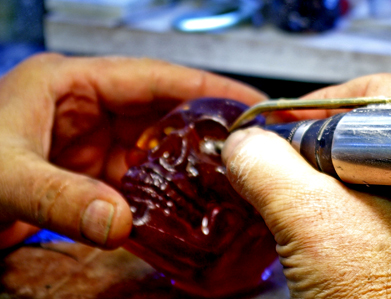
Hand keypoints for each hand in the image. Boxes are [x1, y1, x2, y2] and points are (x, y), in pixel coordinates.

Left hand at [0, 53, 265, 249]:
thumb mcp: (4, 174)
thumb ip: (59, 197)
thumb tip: (117, 220)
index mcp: (72, 83)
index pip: (156, 76)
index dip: (206, 85)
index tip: (247, 101)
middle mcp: (87, 108)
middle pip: (164, 111)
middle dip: (206, 128)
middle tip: (248, 147)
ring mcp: (90, 142)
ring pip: (154, 147)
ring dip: (186, 163)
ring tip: (226, 178)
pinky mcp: (88, 174)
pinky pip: (138, 178)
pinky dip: (161, 192)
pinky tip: (182, 206)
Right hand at [222, 74, 390, 297]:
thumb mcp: (309, 222)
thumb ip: (267, 167)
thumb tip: (243, 143)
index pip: (372, 94)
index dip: (313, 106)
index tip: (277, 128)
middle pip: (365, 134)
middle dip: (310, 150)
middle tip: (278, 168)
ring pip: (363, 171)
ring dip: (318, 181)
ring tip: (289, 201)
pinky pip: (370, 203)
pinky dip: (333, 206)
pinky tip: (309, 227)